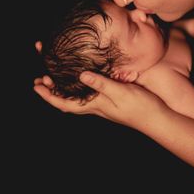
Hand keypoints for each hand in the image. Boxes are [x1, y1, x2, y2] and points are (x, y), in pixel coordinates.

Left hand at [34, 71, 165, 129]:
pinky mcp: (112, 99)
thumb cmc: (140, 107)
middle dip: (52, 89)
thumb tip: (81, 74)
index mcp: (94, 105)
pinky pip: (89, 92)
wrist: (158, 119)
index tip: (36, 85)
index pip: (65, 103)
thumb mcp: (120, 92)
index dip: (48, 95)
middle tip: (41, 77)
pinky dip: (80, 84)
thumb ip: (101, 83)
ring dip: (64, 87)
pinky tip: (83, 77)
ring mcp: (104, 103)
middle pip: (68, 99)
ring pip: (77, 96)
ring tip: (54, 76)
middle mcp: (96, 105)